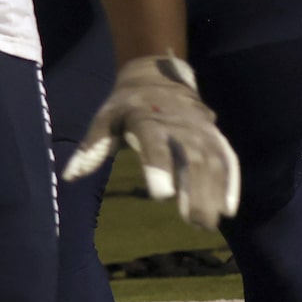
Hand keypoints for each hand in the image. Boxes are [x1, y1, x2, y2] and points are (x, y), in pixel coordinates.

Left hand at [65, 55, 241, 228]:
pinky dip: (231, 183)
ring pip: (213, 162)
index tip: (162, 197)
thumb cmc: (125, 105)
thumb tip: (70, 177)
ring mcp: (201, 131)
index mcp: (148, 119)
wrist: (156, 77)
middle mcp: (180, 125)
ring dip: (214, 193)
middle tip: (193, 222)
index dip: (160, 169)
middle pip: (192, 159)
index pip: (156, 145)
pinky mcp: (215, 136)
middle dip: (196, 191)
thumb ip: (92, 148)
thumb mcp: (105, 119)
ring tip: (207, 224)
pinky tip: (229, 210)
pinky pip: (228, 159)